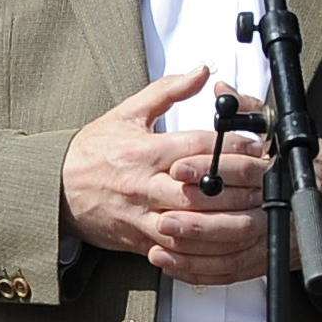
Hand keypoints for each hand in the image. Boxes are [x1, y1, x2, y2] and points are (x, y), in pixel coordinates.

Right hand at [63, 69, 268, 280]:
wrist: (54, 188)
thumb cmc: (91, 151)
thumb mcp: (126, 113)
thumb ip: (167, 91)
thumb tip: (202, 72)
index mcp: (144, 151)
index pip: (196, 147)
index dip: (231, 147)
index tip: (257, 146)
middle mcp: (144, 184)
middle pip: (200, 189)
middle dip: (238, 187)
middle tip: (267, 183)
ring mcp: (141, 215)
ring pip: (192, 224)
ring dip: (226, 223)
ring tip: (255, 215)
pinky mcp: (138, 238)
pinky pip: (176, 249)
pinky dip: (202, 250)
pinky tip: (225, 245)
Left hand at [170, 124, 321, 276]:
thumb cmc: (299, 166)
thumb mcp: (276, 130)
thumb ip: (248, 111)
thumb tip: (222, 89)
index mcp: (275, 174)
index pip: (241, 171)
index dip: (207, 168)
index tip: (177, 167)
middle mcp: (274, 209)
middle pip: (235, 217)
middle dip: (197, 219)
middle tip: (163, 214)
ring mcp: (269, 238)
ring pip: (231, 250)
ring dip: (194, 248)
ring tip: (161, 239)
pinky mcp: (260, 260)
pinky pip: (228, 271)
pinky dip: (198, 270)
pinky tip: (169, 262)